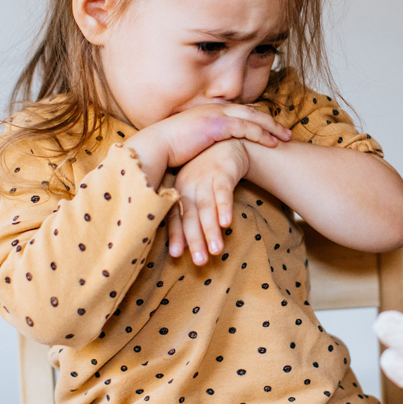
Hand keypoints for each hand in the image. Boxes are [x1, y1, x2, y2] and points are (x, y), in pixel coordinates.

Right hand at [126, 103, 287, 172]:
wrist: (156, 146)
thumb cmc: (168, 149)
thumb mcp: (190, 141)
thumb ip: (204, 141)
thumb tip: (210, 151)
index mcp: (209, 112)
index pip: (239, 111)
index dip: (257, 119)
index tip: (270, 128)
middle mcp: (215, 109)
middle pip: (251, 111)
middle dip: (271, 121)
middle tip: (286, 132)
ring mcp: (217, 115)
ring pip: (252, 118)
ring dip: (271, 128)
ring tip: (285, 138)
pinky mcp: (217, 125)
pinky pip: (246, 128)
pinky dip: (261, 134)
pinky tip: (272, 143)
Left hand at [168, 139, 250, 264]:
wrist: (226, 142)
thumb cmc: (207, 173)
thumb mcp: (193, 189)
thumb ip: (189, 213)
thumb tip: (182, 243)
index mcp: (180, 192)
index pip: (175, 217)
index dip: (176, 235)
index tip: (177, 255)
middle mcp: (190, 187)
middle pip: (191, 217)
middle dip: (195, 240)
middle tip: (200, 262)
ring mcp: (205, 179)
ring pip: (206, 208)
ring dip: (211, 230)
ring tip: (216, 251)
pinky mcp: (222, 173)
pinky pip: (223, 193)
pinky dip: (224, 208)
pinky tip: (226, 224)